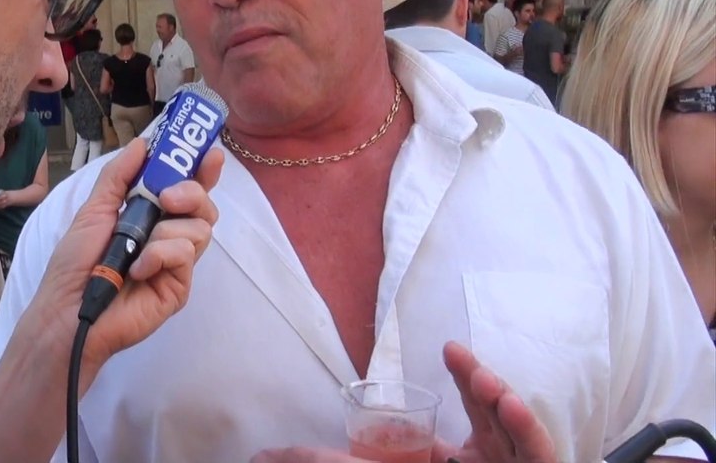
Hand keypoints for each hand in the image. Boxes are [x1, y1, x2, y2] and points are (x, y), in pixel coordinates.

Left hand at [31, 137, 222, 371]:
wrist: (68, 309)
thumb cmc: (76, 263)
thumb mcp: (94, 210)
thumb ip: (119, 176)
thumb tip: (144, 143)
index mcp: (150, 217)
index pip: (187, 189)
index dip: (202, 171)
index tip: (210, 155)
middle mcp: (169, 237)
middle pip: (203, 206)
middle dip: (191, 192)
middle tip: (166, 197)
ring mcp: (176, 264)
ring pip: (200, 228)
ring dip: (166, 229)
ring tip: (139, 245)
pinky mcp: (178, 287)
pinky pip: (185, 254)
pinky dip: (160, 255)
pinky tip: (138, 270)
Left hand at [251, 343, 555, 462]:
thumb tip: (259, 457)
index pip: (473, 415)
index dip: (467, 379)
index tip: (450, 349)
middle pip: (499, 422)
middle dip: (484, 387)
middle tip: (464, 362)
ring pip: (526, 440)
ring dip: (507, 407)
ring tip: (488, 385)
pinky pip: (542, 459)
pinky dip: (529, 433)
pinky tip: (511, 408)